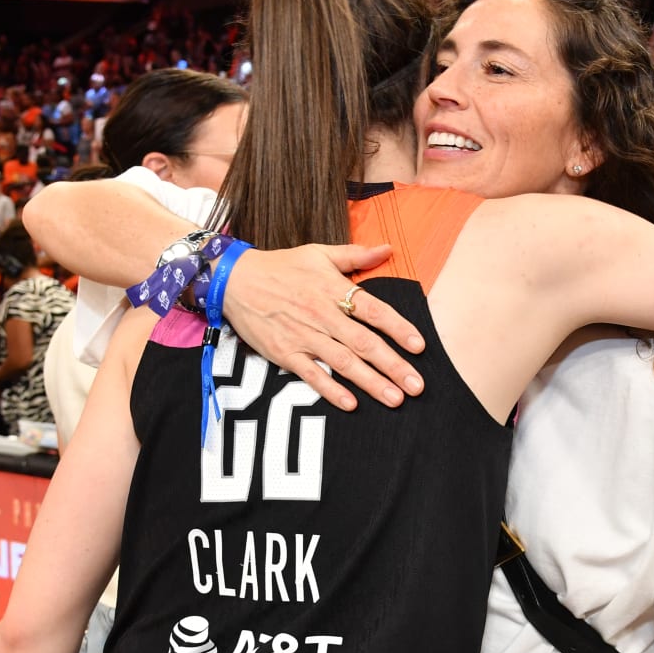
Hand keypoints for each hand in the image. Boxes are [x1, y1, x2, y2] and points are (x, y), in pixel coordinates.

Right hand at [222, 243, 426, 411]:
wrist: (233, 280)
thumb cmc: (281, 266)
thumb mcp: (318, 253)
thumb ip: (355, 255)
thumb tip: (388, 248)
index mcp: (333, 289)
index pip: (373, 311)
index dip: (398, 328)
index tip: (420, 346)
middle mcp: (322, 315)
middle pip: (364, 343)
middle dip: (393, 365)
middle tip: (416, 386)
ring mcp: (303, 336)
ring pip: (343, 362)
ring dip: (370, 382)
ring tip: (395, 399)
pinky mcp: (284, 353)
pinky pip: (311, 375)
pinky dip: (330, 390)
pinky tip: (351, 404)